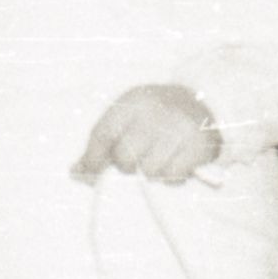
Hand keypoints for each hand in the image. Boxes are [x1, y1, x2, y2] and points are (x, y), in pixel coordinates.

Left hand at [72, 84, 220, 184]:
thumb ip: (101, 145)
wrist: (203, 101)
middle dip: (127, 166)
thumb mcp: (127, 118)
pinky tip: (175, 164)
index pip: (103, 133)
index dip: (93, 158)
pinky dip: (172, 177)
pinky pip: (174, 175)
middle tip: (137, 161)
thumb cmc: (155, 115)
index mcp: (133, 101)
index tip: (91, 173)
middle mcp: (156, 111)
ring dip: (152, 173)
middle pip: (125, 157)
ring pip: (150, 171)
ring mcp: (179, 127)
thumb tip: (75, 172)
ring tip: (158, 161)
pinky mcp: (199, 144)